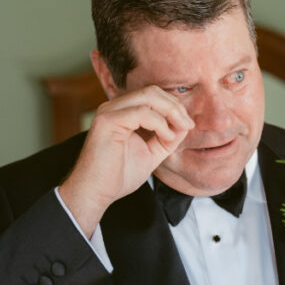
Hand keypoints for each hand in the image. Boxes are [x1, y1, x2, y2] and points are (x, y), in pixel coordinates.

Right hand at [58, 85, 193, 233]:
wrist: (96, 193)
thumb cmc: (118, 175)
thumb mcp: (151, 153)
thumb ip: (167, 138)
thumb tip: (185, 124)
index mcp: (122, 112)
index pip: (153, 96)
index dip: (174, 106)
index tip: (188, 125)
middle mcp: (113, 107)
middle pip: (152, 91)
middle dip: (175, 106)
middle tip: (188, 125)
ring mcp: (109, 112)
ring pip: (148, 96)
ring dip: (171, 113)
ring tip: (178, 131)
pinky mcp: (107, 121)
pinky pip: (141, 112)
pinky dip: (160, 124)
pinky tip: (166, 138)